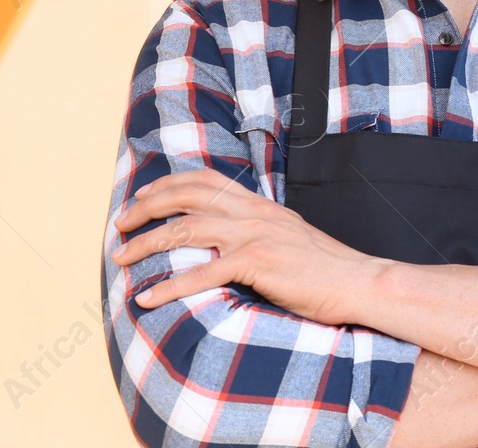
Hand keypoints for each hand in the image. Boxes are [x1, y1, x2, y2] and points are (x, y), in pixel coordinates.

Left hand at [110, 168, 376, 324]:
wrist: (357, 282)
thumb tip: (225, 240)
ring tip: (120, 258)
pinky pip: (202, 273)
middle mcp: (250, 212)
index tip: (140, 199)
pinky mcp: (256, 263)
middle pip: (184, 197)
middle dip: (145, 209)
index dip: (166, 185)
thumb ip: (255, 230)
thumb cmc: (322, 269)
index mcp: (256, 204)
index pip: (202, 180)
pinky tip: (148, 298)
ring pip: (184, 230)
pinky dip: (169, 286)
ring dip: (146, 244)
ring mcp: (252, 235)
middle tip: (120, 225)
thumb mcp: (284, 237)